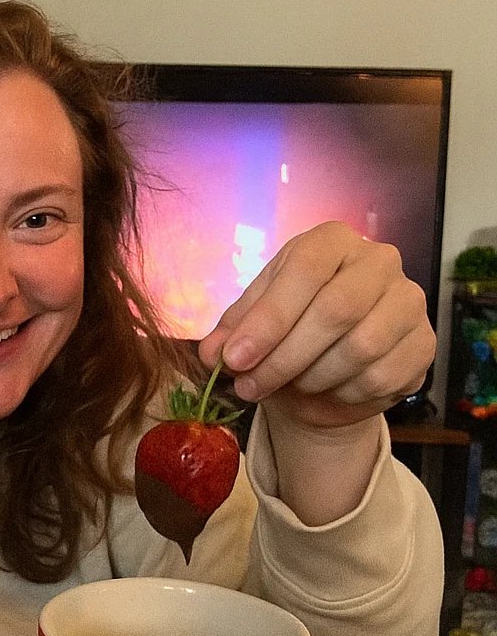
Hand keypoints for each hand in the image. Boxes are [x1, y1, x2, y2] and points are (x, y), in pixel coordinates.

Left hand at [199, 221, 435, 431]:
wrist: (327, 374)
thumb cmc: (287, 335)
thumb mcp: (251, 326)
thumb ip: (230, 334)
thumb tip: (211, 353)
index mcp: (331, 242)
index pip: (304, 269)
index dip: (267, 319)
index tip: (233, 358)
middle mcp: (378, 261)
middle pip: (335, 310)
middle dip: (283, 358)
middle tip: (250, 386)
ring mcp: (408, 300)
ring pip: (360, 348)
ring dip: (312, 378)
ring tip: (289, 385)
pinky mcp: (423, 343)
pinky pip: (380, 377)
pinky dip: (343, 393)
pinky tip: (327, 390)